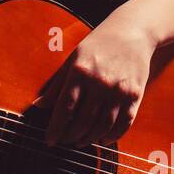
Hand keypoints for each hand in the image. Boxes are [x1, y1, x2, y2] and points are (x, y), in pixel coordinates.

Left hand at [37, 20, 157, 147]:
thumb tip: (38, 105)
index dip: (55, 128)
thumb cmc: (98, 45)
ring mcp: (119, 90)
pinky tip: (102, 139)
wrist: (133, 31)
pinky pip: (123, 123)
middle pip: (83, 121)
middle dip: (71, 136)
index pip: (65, 108)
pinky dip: (112, 136)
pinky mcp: (135, 94)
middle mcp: (100, 82)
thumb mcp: (72, 59)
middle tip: (64, 141)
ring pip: (102, 126)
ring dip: (89, 139)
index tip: (49, 141)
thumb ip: (56, 84)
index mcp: (80, 71)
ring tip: (80, 141)